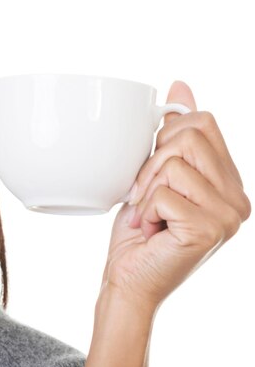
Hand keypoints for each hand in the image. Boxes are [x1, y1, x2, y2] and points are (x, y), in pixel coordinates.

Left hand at [102, 81, 250, 308]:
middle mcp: (238, 198)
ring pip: (174, 162)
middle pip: (189, 135)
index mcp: (229, 181)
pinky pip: (164, 192)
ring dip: (145, 189)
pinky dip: (145, 209)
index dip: (165, 136)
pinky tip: (151, 231)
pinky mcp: (209, 228)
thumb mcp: (155, 175)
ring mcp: (229, 215)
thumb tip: (181, 85)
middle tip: (143, 197)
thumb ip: (173, 136)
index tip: (150, 168)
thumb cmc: (139, 233)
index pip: (203, 121)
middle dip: (151, 163)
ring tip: (147, 216)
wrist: (129, 281)